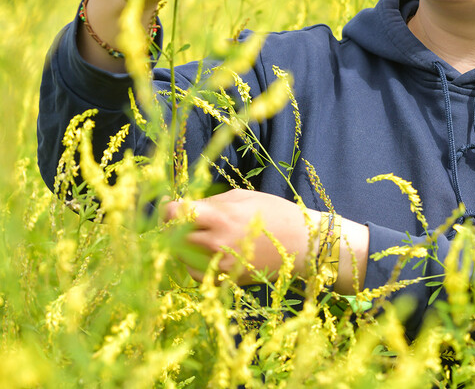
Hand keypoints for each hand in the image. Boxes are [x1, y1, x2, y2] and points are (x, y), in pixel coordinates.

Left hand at [165, 189, 313, 284]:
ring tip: (197, 236)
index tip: (170, 206)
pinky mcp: (226, 280)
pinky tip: (206, 253)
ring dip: (182, 245)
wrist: (303, 244)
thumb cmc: (276, 213)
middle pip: (173, 236)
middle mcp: (216, 243)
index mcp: (220, 217)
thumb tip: (185, 206)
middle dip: (172, 227)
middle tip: (178, 221)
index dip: (168, 209)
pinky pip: (195, 274)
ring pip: (181, 256)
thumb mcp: (244, 197)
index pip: (175, 213)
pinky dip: (195, 263)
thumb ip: (212, 203)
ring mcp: (220, 265)